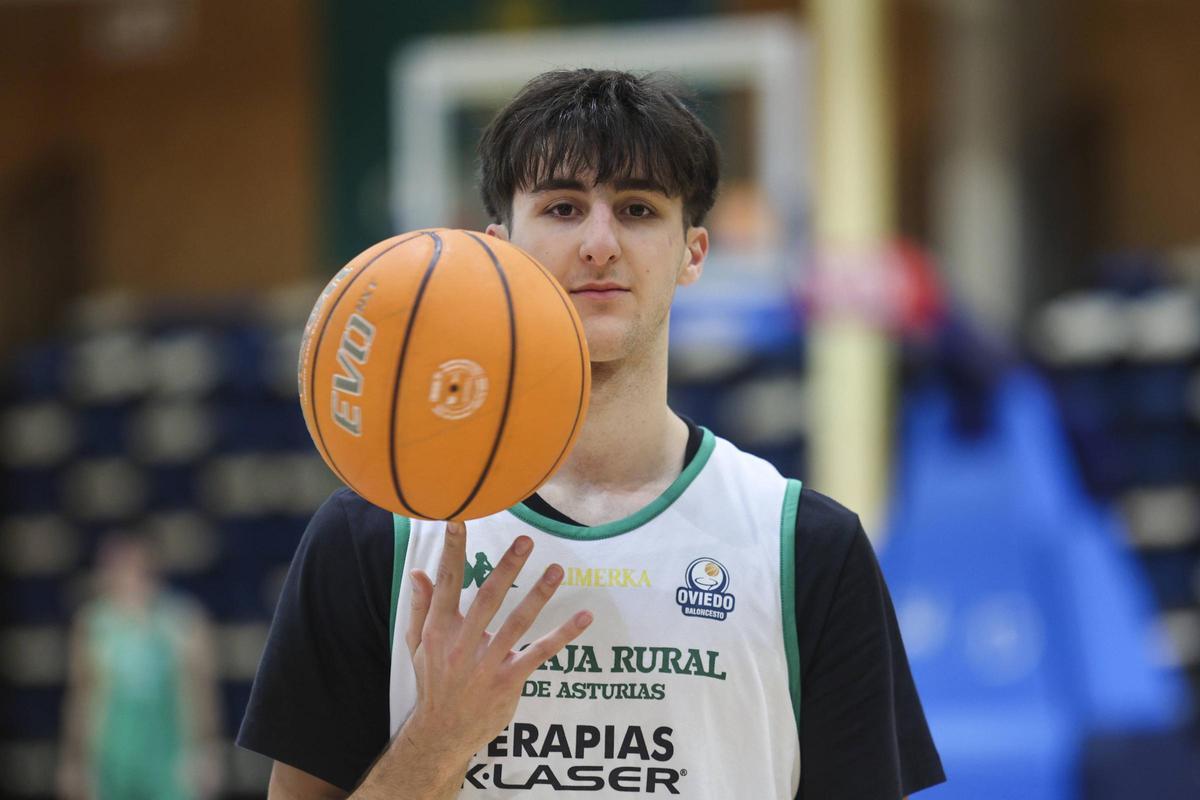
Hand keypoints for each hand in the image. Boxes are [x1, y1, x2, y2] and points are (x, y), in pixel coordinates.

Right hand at [402, 521, 591, 776]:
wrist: (441, 735)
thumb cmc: (433, 683)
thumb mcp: (417, 645)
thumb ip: (420, 607)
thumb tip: (419, 571)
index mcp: (439, 630)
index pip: (447, 583)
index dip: (452, 552)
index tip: (458, 521)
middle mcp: (462, 644)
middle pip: (487, 598)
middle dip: (507, 568)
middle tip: (526, 540)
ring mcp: (487, 664)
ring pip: (517, 623)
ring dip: (539, 595)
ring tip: (557, 570)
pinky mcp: (508, 681)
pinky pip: (540, 653)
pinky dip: (563, 635)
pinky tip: (584, 617)